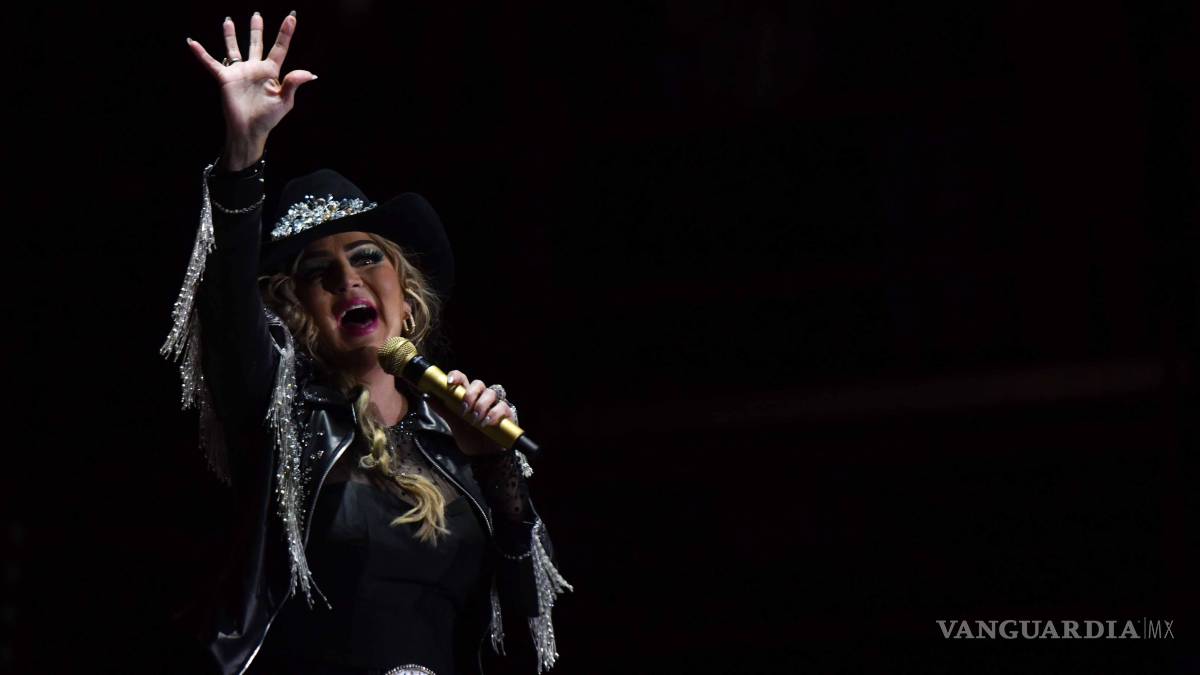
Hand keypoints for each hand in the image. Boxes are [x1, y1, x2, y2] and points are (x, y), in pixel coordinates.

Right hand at [186, 12, 316, 168]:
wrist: (249, 130)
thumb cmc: (268, 118)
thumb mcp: (284, 102)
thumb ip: (293, 84)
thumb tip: (310, 73)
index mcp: (271, 72)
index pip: (280, 48)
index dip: (285, 33)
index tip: (292, 17)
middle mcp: (255, 69)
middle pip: (256, 44)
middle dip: (256, 30)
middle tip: (257, 15)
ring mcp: (239, 72)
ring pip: (234, 49)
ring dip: (231, 36)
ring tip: (228, 20)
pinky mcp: (225, 78)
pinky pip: (211, 63)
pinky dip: (201, 54)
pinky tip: (192, 42)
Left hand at [436, 371, 516, 457]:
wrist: (484, 456)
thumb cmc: (470, 438)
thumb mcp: (454, 424)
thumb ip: (443, 410)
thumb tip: (427, 396)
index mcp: (467, 397)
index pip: (463, 380)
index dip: (457, 376)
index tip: (450, 382)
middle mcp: (481, 398)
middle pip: (478, 383)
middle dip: (471, 394)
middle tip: (465, 408)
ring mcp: (494, 405)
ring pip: (491, 392)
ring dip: (481, 405)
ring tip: (475, 419)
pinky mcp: (506, 413)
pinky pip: (502, 406)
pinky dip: (493, 414)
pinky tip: (486, 423)